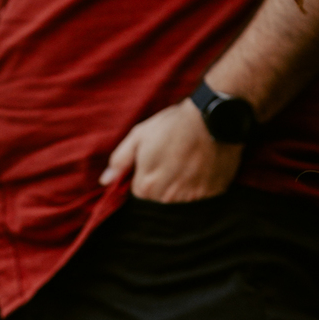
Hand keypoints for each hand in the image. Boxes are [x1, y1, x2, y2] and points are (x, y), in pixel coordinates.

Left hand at [100, 98, 242, 202]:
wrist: (214, 116)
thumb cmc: (172, 125)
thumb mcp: (139, 136)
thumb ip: (120, 161)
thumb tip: (105, 181)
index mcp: (146, 186)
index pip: (138, 195)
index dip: (144, 179)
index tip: (154, 165)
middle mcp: (167, 198)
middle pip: (157, 202)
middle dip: (160, 187)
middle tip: (172, 162)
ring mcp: (191, 198)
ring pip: (179, 203)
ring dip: (180, 189)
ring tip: (187, 166)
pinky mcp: (212, 194)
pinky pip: (201, 199)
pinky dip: (199, 189)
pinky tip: (201, 170)